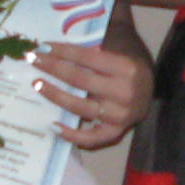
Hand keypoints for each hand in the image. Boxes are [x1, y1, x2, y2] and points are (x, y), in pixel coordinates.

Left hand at [34, 40, 150, 151]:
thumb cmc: (127, 65)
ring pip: (80, 107)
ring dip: (55, 95)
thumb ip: (93, 49)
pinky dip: (71, 135)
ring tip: (38, 84)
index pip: (87, 57)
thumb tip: (54, 48)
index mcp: (126, 67)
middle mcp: (124, 92)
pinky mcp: (117, 131)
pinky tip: (53, 125)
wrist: (150, 87)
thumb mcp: (117, 50)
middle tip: (33, 60)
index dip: (62, 51)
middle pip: (80, 79)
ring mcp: (121, 115)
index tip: (42, 46)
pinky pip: (91, 138)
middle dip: (53, 68)